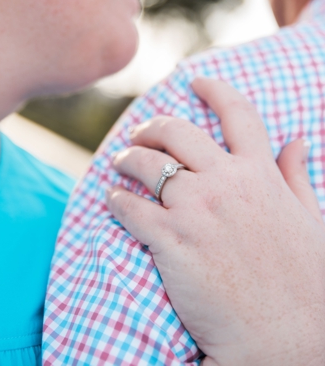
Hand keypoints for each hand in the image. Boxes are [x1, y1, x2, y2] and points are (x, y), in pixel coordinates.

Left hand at [107, 78, 324, 365]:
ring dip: (125, 160)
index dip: (214, 89)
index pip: (237, 113)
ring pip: (144, 165)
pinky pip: (129, 208)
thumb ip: (297, 177)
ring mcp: (196, 210)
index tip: (195, 81)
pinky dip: (115, 200)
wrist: (287, 337)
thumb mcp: (310, 219)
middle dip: (151, 127)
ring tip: (118, 164)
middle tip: (139, 134)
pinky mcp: (171, 242)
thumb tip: (298, 142)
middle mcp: (226, 182)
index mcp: (260, 173)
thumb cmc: (305, 282)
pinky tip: (113, 201)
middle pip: (176, 132)